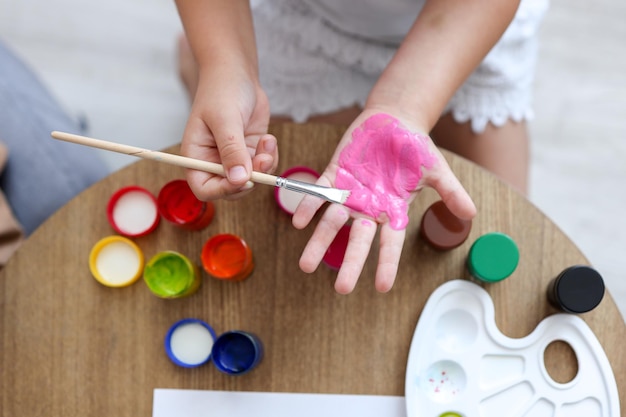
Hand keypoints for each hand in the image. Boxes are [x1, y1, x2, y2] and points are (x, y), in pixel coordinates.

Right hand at [180, 66, 277, 200]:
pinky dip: (270, 157)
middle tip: (262, 160)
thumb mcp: (225, 120)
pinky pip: (263, 167)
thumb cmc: (223, 90)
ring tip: (267, 143)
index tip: (243, 180)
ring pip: (251, 180)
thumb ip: (231, 150)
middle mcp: (213, 161)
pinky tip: (268, 138)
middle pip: (231, 189)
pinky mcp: (250, 152)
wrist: (237, 73)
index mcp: (196, 156)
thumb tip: (238, 180)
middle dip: (250, 179)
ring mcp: (233, 158)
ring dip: (264, 167)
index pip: (204, 188)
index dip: (223, 190)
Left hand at [292, 111, 475, 293]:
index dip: (386, 264)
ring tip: (305, 265)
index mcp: (393, 210)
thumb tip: (471, 215)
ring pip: (332, 222)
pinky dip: (309, 206)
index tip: (382, 288)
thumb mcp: (437, 170)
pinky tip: (298, 221)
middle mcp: (369, 207)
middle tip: (341, 289)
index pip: (390, 243)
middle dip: (350, 264)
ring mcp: (350, 193)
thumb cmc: (416, 147)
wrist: (394, 120)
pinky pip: (319, 193)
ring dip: (319, 242)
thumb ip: (451, 192)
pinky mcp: (334, 175)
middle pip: (358, 240)